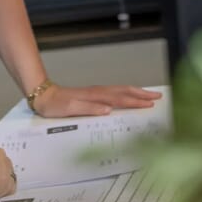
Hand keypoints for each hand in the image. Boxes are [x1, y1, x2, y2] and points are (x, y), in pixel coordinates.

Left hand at [33, 83, 161, 116]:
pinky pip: (113, 94)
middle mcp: (97, 93)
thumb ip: (89, 108)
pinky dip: (124, 94)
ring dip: (135, 93)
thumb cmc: (55, 105)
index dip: (136, 101)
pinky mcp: (92, 95)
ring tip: (148, 95)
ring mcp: (95, 93)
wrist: (43, 96)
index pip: (120, 98)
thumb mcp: (70, 108)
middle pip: (123, 91)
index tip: (150, 104)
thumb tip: (108, 110)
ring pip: (119, 91)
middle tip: (158, 96)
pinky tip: (127, 98)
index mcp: (95, 96)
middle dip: (141, 94)